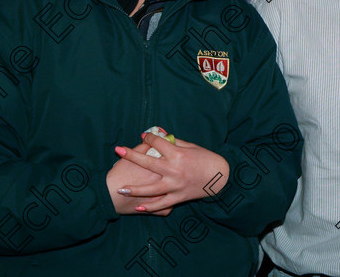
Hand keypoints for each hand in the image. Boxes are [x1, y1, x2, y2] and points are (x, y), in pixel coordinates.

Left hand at [114, 133, 229, 212]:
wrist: (220, 176)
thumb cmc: (206, 158)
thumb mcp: (191, 146)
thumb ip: (174, 141)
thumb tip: (159, 133)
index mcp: (178, 154)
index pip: (158, 143)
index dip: (149, 138)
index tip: (144, 136)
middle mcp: (174, 170)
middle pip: (148, 162)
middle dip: (131, 156)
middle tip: (118, 151)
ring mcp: (175, 185)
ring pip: (150, 189)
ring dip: (134, 189)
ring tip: (120, 189)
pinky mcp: (178, 197)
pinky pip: (162, 204)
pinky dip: (150, 206)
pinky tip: (138, 206)